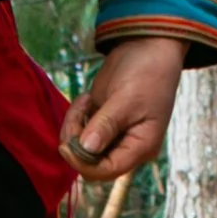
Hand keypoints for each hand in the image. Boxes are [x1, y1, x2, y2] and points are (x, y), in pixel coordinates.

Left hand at [60, 35, 189, 178]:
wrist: (150, 46)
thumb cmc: (147, 73)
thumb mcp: (126, 99)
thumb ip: (106, 125)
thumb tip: (86, 150)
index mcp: (140, 147)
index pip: (107, 171)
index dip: (83, 163)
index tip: (66, 146)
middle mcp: (127, 146)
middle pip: (90, 162)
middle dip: (76, 143)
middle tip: (79, 111)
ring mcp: (113, 134)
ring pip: (82, 147)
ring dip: (74, 126)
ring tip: (85, 99)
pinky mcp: (102, 122)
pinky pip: (80, 131)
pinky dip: (76, 117)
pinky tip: (87, 98)